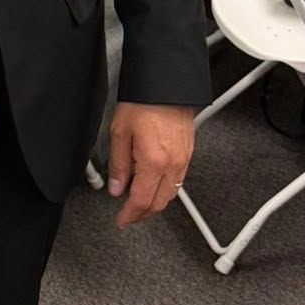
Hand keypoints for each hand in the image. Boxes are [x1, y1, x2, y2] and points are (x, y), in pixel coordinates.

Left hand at [106, 101, 194, 227]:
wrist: (166, 84)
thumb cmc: (143, 102)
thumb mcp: (119, 133)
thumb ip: (117, 165)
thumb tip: (116, 188)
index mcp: (154, 162)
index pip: (142, 201)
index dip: (130, 215)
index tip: (122, 220)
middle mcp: (173, 164)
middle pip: (159, 203)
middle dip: (143, 213)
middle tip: (129, 215)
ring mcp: (183, 159)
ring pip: (171, 194)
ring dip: (155, 202)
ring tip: (138, 201)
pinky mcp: (188, 152)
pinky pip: (178, 180)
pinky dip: (164, 188)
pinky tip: (153, 184)